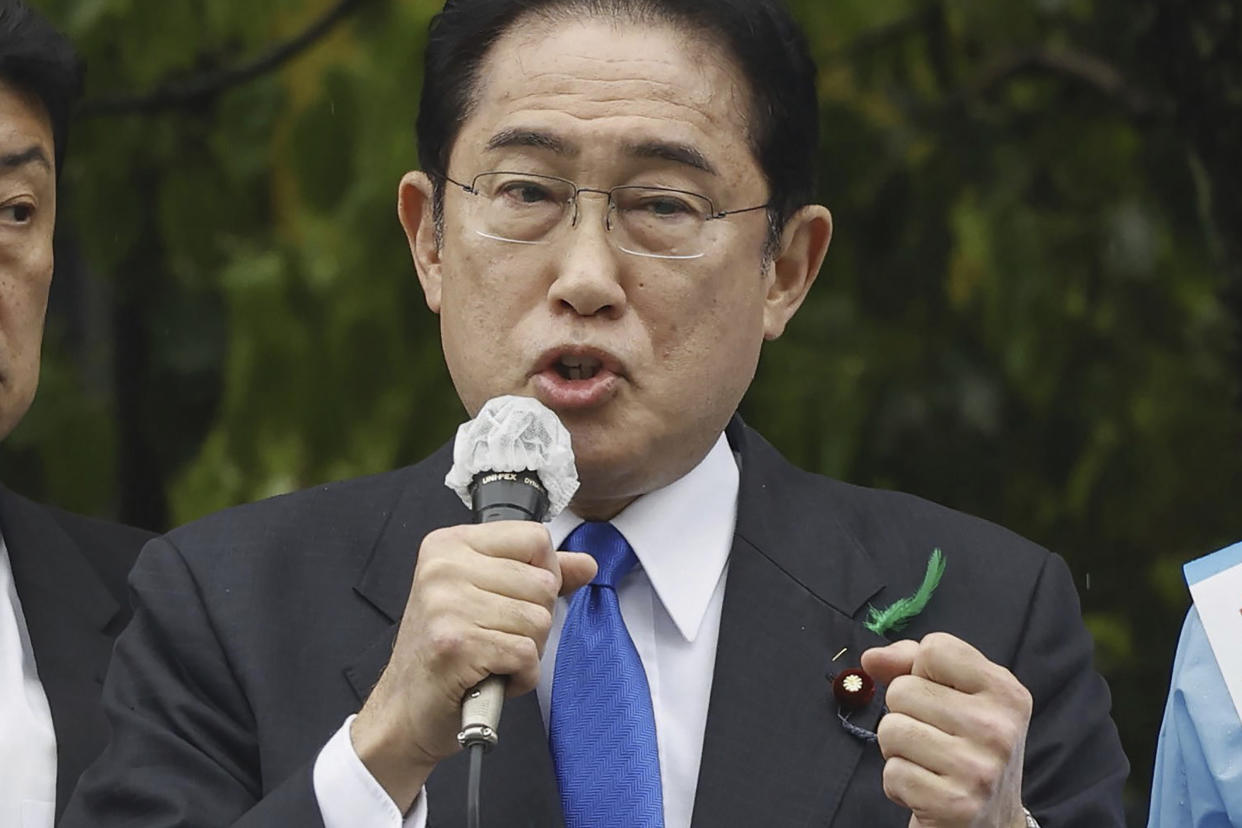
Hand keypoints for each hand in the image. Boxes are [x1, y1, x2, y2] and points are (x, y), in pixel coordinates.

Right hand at [350, 521, 596, 810]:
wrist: (405, 710)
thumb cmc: (445, 653)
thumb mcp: (486, 596)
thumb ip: (536, 574)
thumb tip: (587, 564)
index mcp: (449, 545)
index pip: (535, 537)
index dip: (544, 574)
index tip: (516, 599)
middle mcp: (443, 567)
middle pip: (543, 583)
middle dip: (534, 621)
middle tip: (495, 637)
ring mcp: (445, 605)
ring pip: (539, 621)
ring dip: (527, 651)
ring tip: (491, 657)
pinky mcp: (455, 644)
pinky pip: (526, 655)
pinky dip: (521, 676)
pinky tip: (492, 677)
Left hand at [861, 633, 1032, 827]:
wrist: (990, 822)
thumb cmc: (966, 748)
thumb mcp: (957, 696)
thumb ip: (912, 664)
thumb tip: (871, 659)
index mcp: (1006, 692)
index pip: (934, 649)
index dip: (919, 670)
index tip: (936, 695)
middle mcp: (999, 728)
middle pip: (903, 690)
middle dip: (904, 713)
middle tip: (932, 737)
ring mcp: (978, 768)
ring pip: (890, 729)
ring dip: (897, 749)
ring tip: (927, 762)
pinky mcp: (955, 804)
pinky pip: (892, 772)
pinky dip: (898, 783)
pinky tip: (925, 788)